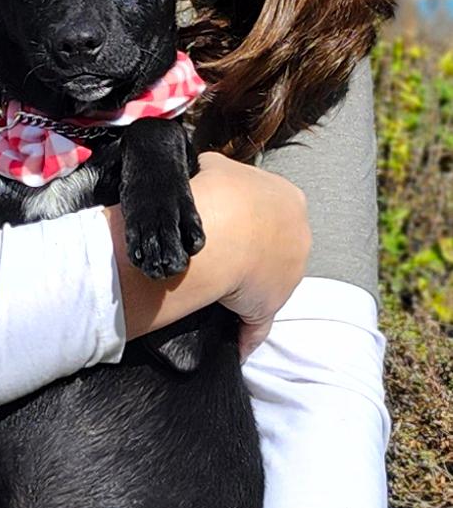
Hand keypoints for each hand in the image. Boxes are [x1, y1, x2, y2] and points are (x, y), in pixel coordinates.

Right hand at [103, 151, 310, 357]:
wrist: (222, 229)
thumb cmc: (219, 192)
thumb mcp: (218, 165)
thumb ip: (219, 168)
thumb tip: (207, 169)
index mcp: (290, 199)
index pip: (272, 208)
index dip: (247, 211)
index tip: (225, 214)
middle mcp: (299, 236)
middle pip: (276, 244)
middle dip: (253, 246)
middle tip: (218, 248)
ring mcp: (289, 274)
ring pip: (268, 282)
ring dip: (246, 286)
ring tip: (213, 283)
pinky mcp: (268, 307)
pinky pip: (256, 325)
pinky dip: (245, 334)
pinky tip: (232, 342)